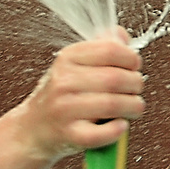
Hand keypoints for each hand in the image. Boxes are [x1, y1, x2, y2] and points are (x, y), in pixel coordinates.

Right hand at [19, 27, 144, 160]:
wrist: (34, 128)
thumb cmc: (62, 95)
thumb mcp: (75, 65)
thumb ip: (101, 48)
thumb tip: (121, 34)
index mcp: (67, 58)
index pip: (110, 50)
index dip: (131, 58)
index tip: (135, 66)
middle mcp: (63, 81)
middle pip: (115, 78)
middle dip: (135, 84)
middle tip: (136, 90)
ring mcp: (64, 109)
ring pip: (113, 104)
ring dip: (134, 106)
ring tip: (134, 107)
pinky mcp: (70, 134)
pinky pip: (103, 132)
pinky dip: (119, 129)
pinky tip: (121, 124)